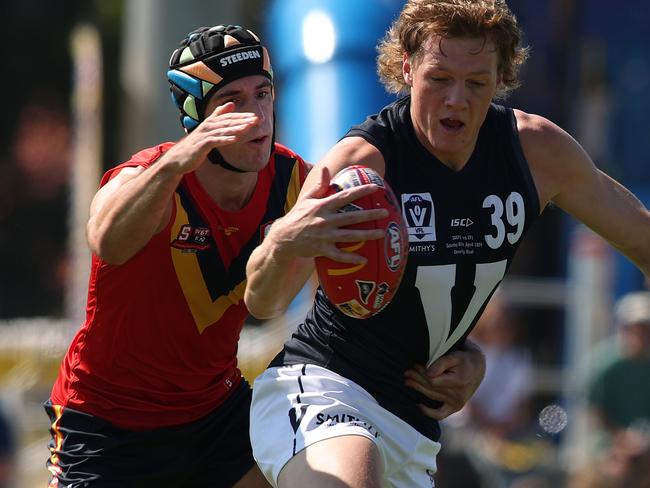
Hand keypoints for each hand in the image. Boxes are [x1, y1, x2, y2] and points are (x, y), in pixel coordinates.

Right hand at [161, 102, 258, 174]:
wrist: (178, 158)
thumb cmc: (195, 144)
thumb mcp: (208, 128)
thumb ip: (218, 115)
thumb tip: (231, 104)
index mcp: (210, 122)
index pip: (228, 117)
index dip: (242, 116)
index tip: (255, 117)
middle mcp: (207, 126)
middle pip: (227, 122)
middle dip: (242, 120)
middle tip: (256, 120)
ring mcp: (203, 136)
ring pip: (222, 130)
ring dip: (235, 128)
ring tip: (248, 128)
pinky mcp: (200, 145)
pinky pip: (214, 141)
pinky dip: (224, 139)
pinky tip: (234, 139)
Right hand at [265, 165, 388, 263]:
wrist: (283, 238)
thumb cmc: (297, 216)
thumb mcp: (306, 199)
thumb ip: (319, 185)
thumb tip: (325, 168)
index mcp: (322, 206)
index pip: (345, 197)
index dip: (360, 191)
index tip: (375, 188)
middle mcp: (325, 221)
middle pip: (352, 217)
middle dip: (370, 215)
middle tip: (385, 213)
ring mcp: (324, 236)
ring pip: (349, 236)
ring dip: (367, 235)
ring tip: (382, 234)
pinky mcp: (322, 250)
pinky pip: (339, 255)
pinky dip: (351, 258)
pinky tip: (364, 259)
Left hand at [404, 342, 485, 419]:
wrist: (477, 369)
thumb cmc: (464, 360)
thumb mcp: (454, 356)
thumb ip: (441, 363)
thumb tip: (428, 373)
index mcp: (459, 381)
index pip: (433, 380)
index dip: (422, 373)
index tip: (414, 365)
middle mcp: (459, 395)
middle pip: (431, 388)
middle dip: (417, 379)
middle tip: (407, 372)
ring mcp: (457, 403)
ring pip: (432, 396)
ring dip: (418, 388)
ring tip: (407, 381)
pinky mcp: (455, 407)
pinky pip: (440, 414)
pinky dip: (429, 412)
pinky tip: (418, 406)